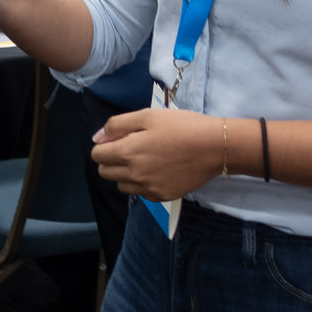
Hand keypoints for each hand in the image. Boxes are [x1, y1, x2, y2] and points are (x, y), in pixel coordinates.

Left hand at [92, 109, 224, 201]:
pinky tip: (157, 170)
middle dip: (111, 160)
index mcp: (127, 152)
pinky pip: (140, 193)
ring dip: (125, 174)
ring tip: (144, 159)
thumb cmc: (181, 126)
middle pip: (105, 173)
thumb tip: (97, 138)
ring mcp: (148, 189)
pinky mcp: (161, 196)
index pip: (97, 155)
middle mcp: (134, 175)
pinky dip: (142, 183)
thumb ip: (117, 125)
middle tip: (131, 148)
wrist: (214, 147)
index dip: (105, 144)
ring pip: (121, 185)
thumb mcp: (147, 115)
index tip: (121, 138)